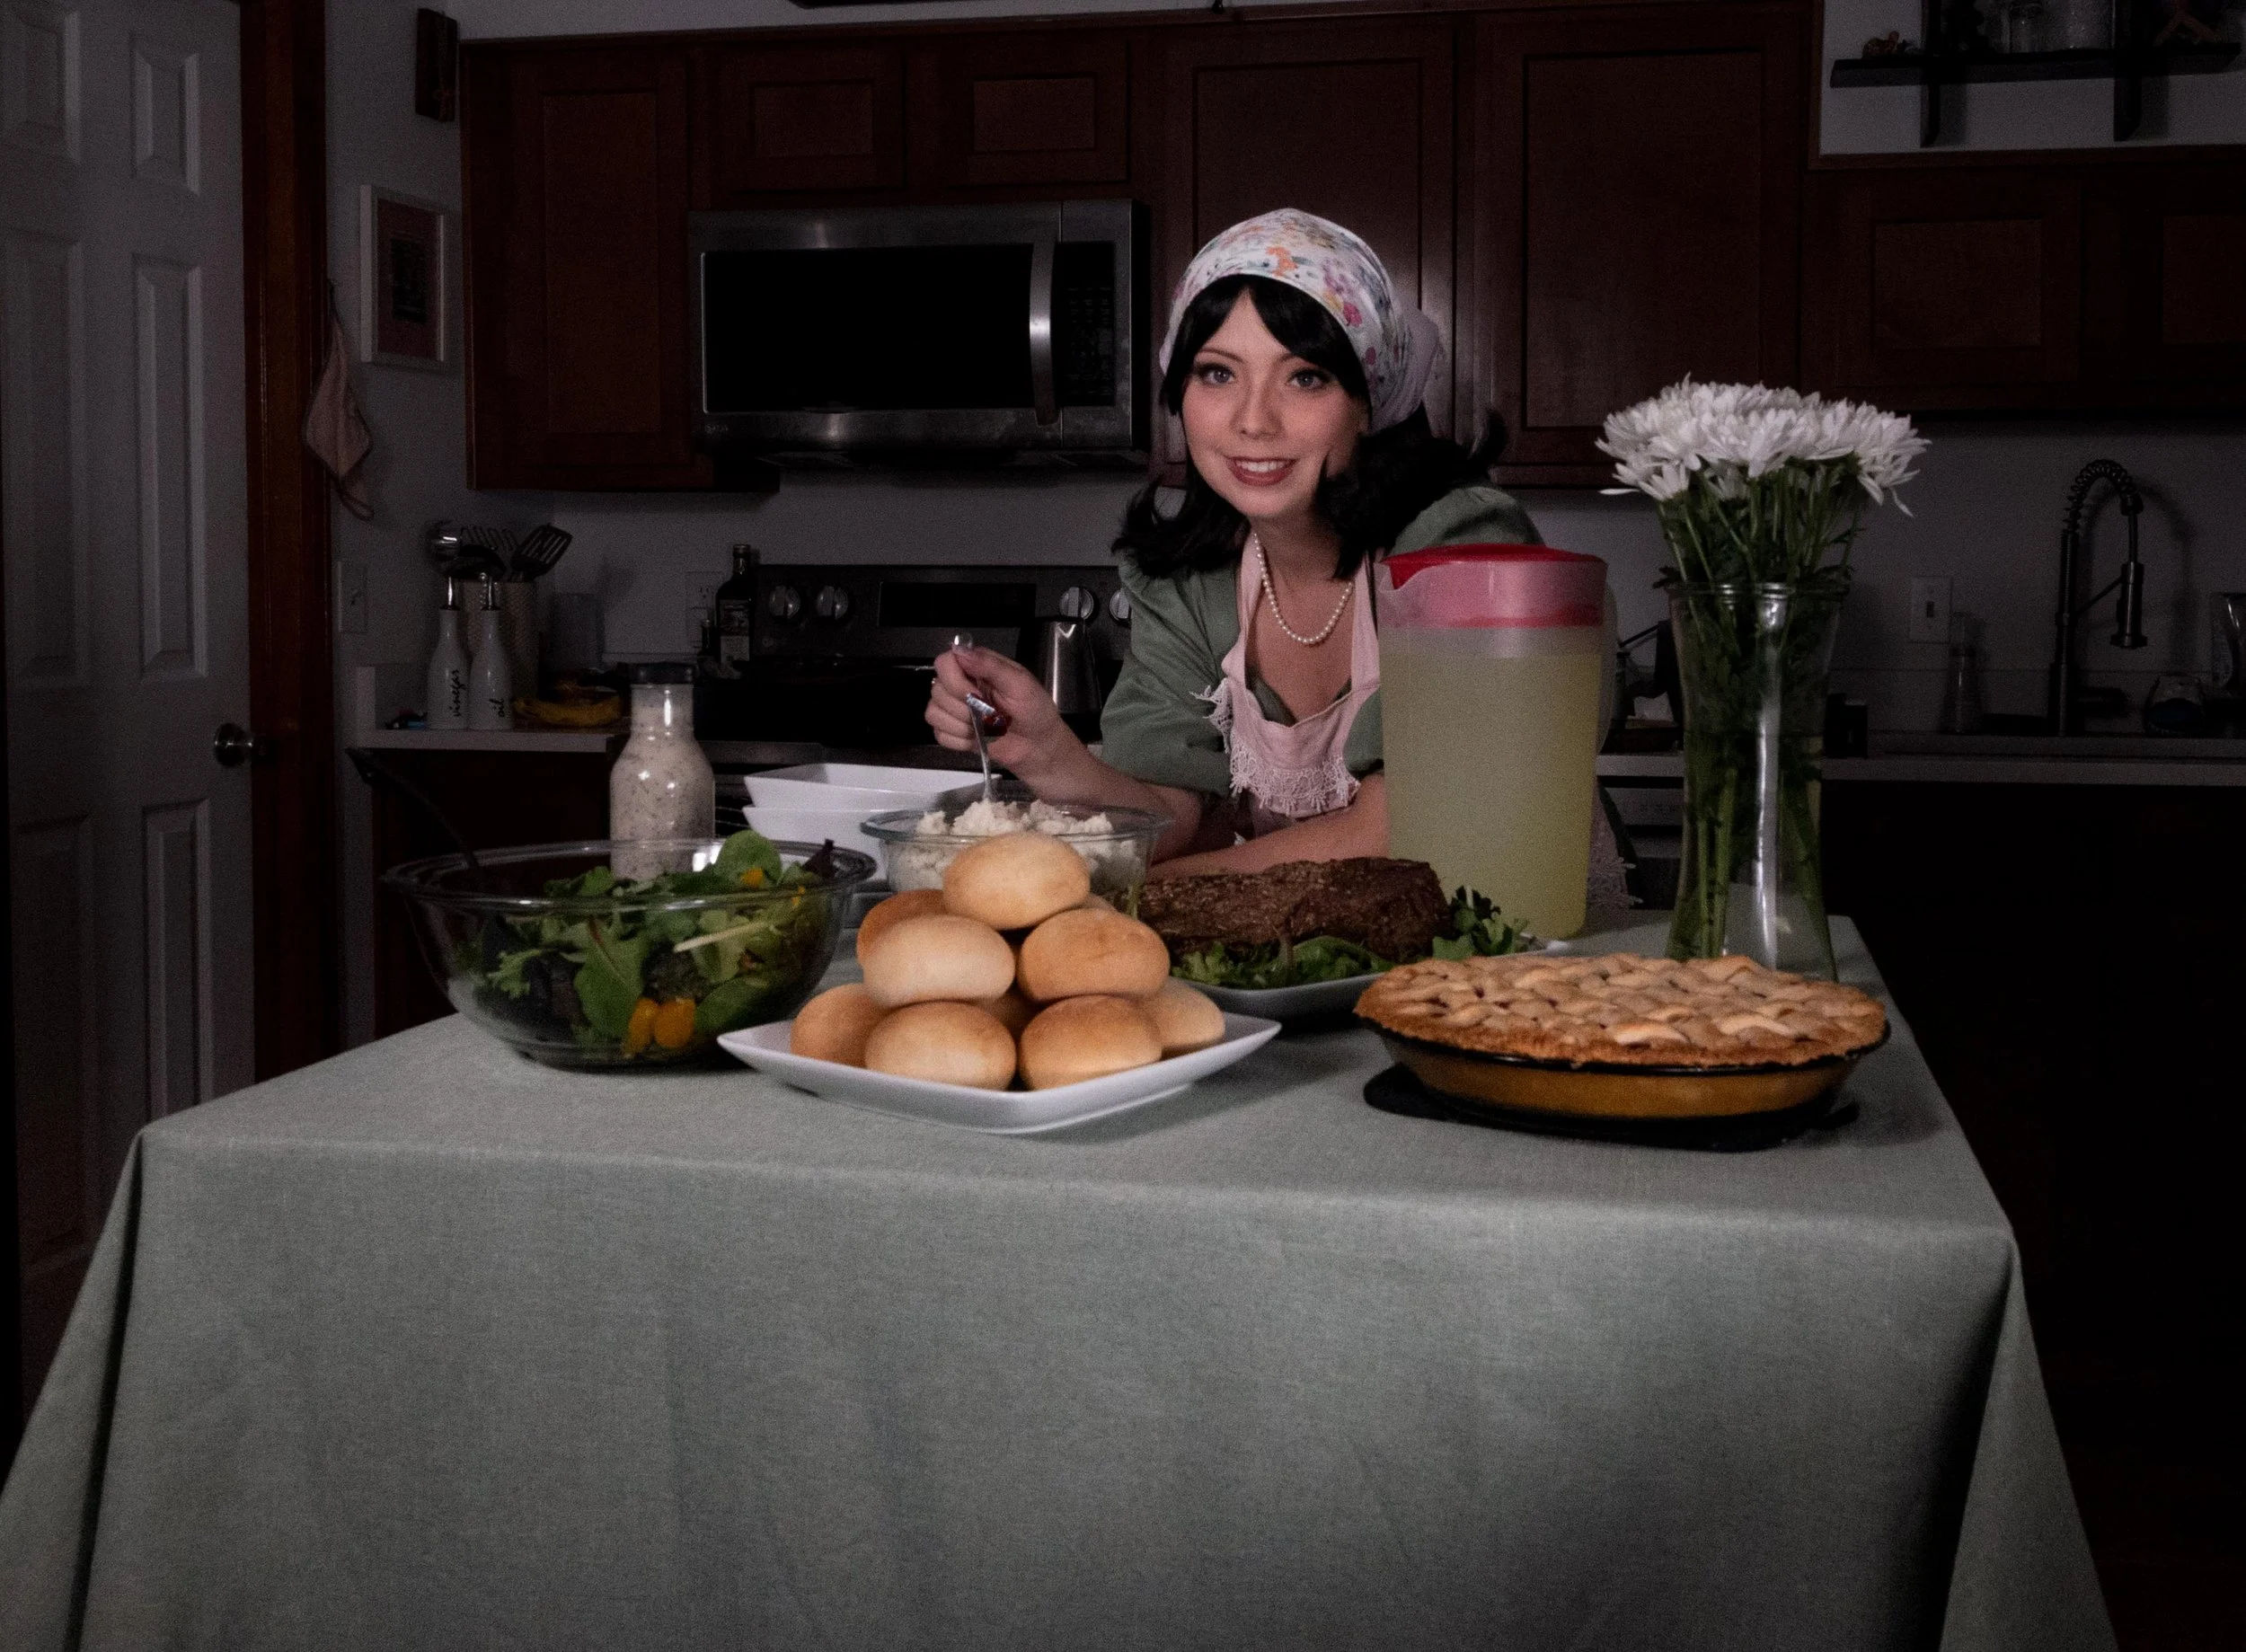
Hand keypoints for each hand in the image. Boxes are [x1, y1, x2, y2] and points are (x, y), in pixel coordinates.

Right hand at [926, 645, 1080, 780]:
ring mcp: (955, 710)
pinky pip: (939, 734)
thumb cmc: (1035, 712)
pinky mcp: (953, 732)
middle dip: (963, 707)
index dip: (955, 680)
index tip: (976, 694)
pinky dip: (958, 741)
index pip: (945, 663)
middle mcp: (962, 684)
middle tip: (990, 714)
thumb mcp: (1020, 684)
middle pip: (937, 690)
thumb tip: (959, 651)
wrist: (1039, 748)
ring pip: (934, 713)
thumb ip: (991, 666)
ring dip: (962, 726)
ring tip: (986, 728)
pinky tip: (977, 740)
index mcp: (977, 667)